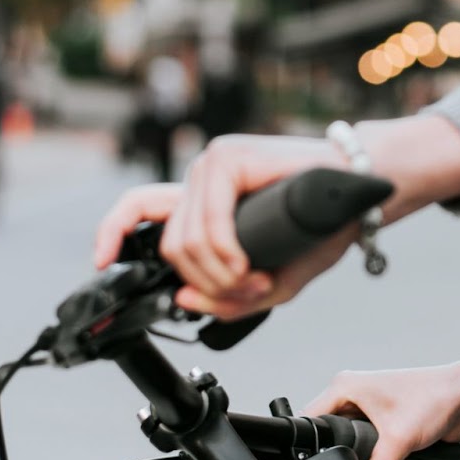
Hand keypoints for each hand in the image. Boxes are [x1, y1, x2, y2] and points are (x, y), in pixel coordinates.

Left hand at [91, 118, 459, 317]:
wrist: (359, 193)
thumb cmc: (319, 228)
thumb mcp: (267, 276)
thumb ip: (226, 294)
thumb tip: (183, 300)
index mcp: (204, 201)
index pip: (140, 211)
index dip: (112, 234)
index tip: (101, 262)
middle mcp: (201, 180)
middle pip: (170, 246)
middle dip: (204, 283)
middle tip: (246, 290)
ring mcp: (212, 166)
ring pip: (185, 241)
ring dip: (219, 275)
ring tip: (255, 279)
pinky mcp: (229, 158)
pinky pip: (208, 223)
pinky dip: (224, 254)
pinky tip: (246, 263)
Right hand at [305, 348, 459, 459]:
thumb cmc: (435, 397)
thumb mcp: (399, 438)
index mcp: (346, 388)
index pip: (312, 422)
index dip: (316, 450)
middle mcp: (353, 399)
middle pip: (329, 442)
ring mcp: (367, 413)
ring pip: (348, 451)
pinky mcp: (383, 427)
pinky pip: (367, 454)